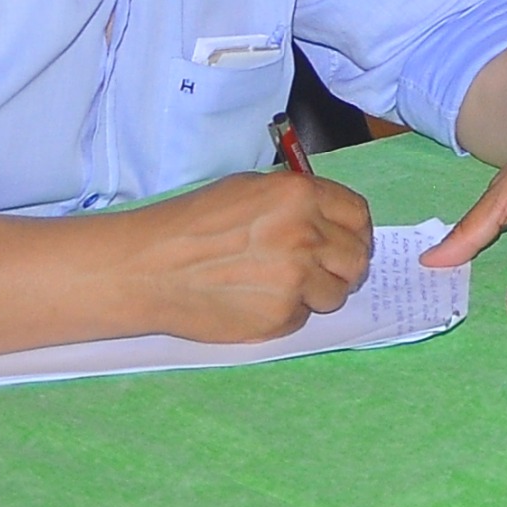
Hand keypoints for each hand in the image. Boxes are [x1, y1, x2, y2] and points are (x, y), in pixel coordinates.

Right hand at [123, 170, 372, 343]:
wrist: (147, 268)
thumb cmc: (191, 223)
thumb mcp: (249, 189)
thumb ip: (295, 201)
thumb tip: (329, 219)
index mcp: (301, 196)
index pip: (358, 216)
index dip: (356, 231)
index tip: (348, 241)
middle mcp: (306, 235)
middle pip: (357, 258)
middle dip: (344, 266)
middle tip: (321, 270)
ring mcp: (296, 279)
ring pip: (336, 293)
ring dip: (317, 293)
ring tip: (278, 285)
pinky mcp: (280, 316)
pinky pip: (303, 317)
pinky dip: (287, 313)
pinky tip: (255, 300)